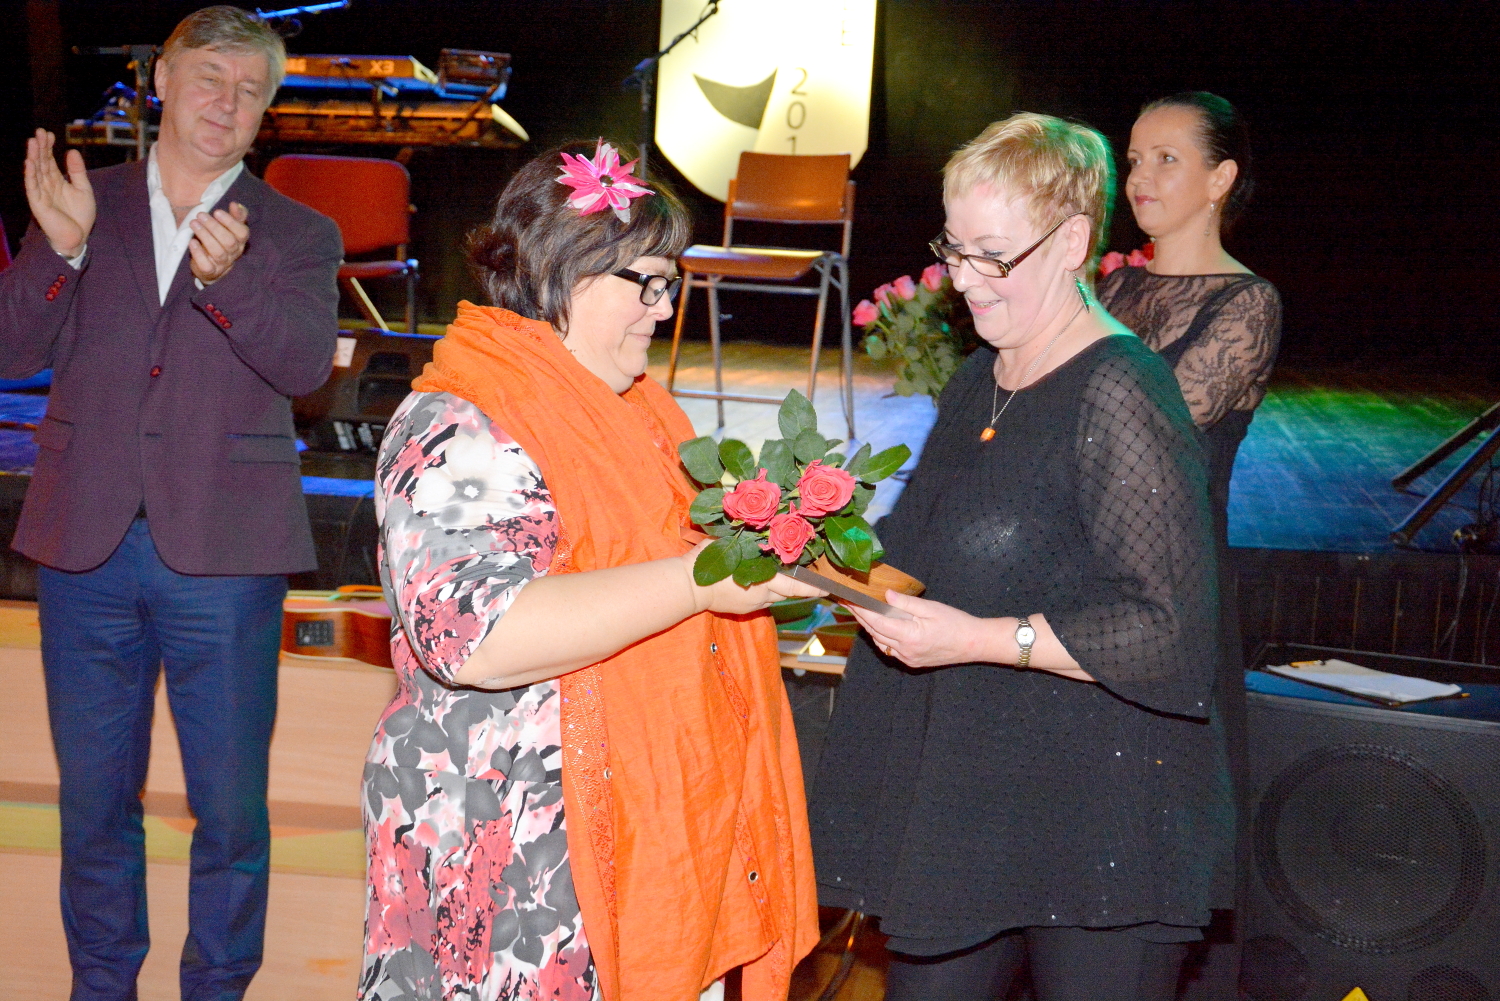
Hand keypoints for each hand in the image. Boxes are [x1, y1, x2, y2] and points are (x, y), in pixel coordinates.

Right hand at [23, 129, 94, 258]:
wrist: (78, 238)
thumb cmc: (80, 216)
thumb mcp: (83, 189)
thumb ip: (77, 171)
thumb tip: (72, 151)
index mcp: (56, 181)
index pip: (49, 160)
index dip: (48, 147)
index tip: (49, 133)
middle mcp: (46, 185)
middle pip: (41, 162)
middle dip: (40, 147)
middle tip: (40, 131)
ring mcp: (41, 193)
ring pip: (35, 171)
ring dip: (33, 156)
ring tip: (32, 141)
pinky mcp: (38, 204)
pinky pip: (32, 187)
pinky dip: (31, 174)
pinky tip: (29, 162)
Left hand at [188, 201, 248, 283]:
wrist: (211, 268)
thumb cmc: (219, 242)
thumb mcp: (228, 229)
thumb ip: (234, 217)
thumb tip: (235, 204)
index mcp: (240, 242)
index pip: (242, 233)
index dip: (231, 222)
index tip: (217, 212)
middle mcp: (234, 253)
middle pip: (229, 242)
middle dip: (214, 227)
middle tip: (200, 215)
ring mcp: (222, 264)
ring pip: (218, 252)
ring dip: (205, 236)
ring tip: (194, 223)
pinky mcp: (210, 271)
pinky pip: (206, 265)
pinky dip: (199, 253)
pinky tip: (192, 242)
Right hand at [683, 542, 826, 615]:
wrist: (688, 586)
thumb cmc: (707, 560)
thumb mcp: (729, 542)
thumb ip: (747, 538)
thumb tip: (761, 526)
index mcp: (762, 578)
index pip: (794, 585)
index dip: (811, 586)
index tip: (826, 587)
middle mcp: (761, 594)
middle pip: (787, 593)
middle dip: (800, 588)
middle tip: (815, 585)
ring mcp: (752, 604)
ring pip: (774, 597)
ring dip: (780, 589)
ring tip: (784, 577)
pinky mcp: (743, 610)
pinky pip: (761, 600)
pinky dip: (765, 592)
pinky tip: (760, 582)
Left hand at [846, 590, 994, 668]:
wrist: (972, 643)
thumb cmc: (955, 622)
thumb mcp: (931, 608)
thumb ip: (906, 603)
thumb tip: (886, 595)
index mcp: (909, 636)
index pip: (877, 622)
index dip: (861, 611)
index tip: (850, 600)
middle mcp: (905, 651)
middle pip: (875, 632)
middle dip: (861, 617)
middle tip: (849, 603)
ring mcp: (908, 658)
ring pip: (880, 642)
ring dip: (870, 628)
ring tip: (860, 612)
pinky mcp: (912, 661)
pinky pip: (890, 649)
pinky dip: (881, 637)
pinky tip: (879, 626)